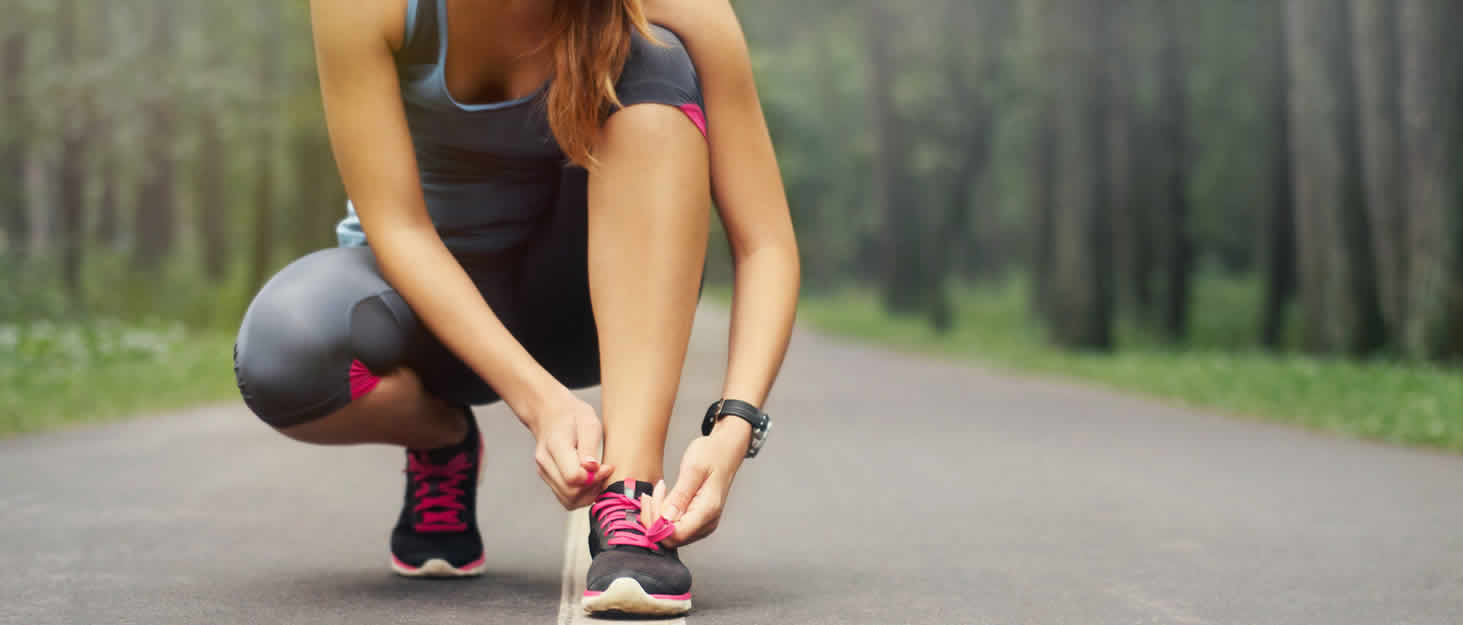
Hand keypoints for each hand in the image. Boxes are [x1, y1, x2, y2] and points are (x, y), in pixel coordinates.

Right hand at [525, 388, 614, 508]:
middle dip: (593, 488)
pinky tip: (590, 481)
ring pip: (568, 500)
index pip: (574, 477)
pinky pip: (565, 497)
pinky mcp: (548, 478)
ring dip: (588, 495)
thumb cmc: (572, 415)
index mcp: (555, 446)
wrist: (549, 412)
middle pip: (571, 493)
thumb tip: (592, 469)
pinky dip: (580, 496)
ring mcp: (544, 472)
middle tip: (605, 473)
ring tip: (598, 478)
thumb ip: (590, 446)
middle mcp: (545, 463)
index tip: (607, 467)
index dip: (595, 478)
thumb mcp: (588, 422)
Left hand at [660, 418, 751, 546]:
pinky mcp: (697, 520)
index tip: (653, 498)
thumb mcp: (692, 469)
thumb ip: (679, 496)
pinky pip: (675, 527)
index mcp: (708, 510)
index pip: (676, 534)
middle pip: (671, 538)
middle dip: (654, 518)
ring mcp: (703, 523)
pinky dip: (663, 515)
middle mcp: (707, 522)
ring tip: (658, 491)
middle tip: (651, 493)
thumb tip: (666, 518)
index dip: (657, 522)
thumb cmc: (712, 455)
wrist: (725, 451)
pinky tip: (662, 497)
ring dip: (657, 516)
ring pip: (671, 535)